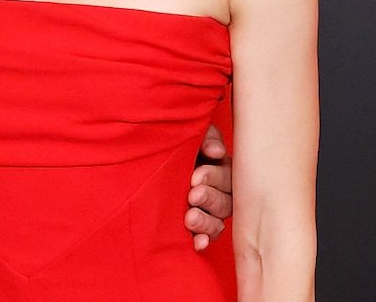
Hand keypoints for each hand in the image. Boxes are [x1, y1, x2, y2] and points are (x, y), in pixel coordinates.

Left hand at [185, 125, 232, 249]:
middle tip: (192, 195)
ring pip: (217, 222)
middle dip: (209, 198)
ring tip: (190, 218)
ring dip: (206, 222)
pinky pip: (207, 238)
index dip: (215, 178)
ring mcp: (209, 212)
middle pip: (225, 202)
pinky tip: (198, 242)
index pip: (229, 178)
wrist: (146, 156)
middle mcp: (219, 193)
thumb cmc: (176, 143)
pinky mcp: (198, 227)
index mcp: (221, 169)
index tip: (195, 177)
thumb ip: (206, 137)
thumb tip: (217, 151)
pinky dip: (203, 240)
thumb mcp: (192, 134)